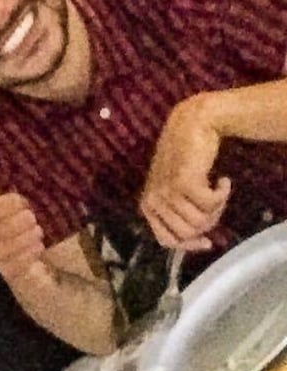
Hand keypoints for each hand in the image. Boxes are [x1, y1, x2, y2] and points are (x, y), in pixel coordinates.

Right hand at [0, 150, 45, 283]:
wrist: (15, 249)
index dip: (8, 205)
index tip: (22, 200)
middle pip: (1, 230)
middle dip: (22, 220)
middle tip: (32, 216)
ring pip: (11, 246)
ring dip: (28, 236)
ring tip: (36, 230)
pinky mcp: (8, 272)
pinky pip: (19, 263)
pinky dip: (31, 252)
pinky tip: (37, 245)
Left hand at [140, 97, 230, 249]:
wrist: (191, 125)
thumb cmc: (185, 158)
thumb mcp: (175, 188)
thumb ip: (180, 213)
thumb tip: (201, 242)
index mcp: (147, 205)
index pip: (166, 241)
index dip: (188, 245)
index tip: (208, 242)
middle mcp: (153, 201)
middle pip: (189, 233)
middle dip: (209, 222)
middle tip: (216, 201)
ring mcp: (167, 192)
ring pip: (201, 221)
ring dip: (218, 207)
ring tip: (218, 188)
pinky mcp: (184, 183)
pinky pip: (212, 204)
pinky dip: (223, 193)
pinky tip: (223, 180)